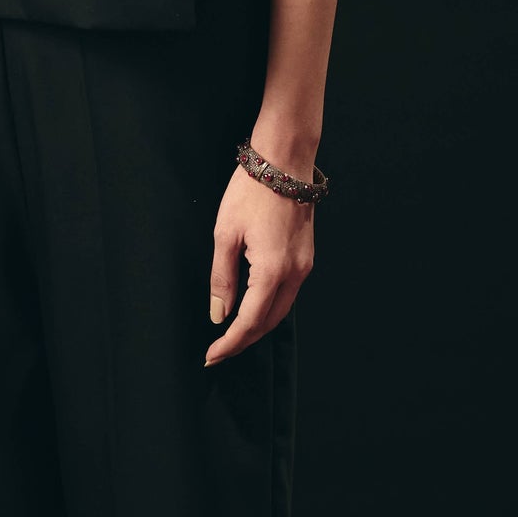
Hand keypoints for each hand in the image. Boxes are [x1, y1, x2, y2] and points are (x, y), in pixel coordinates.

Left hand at [205, 163, 313, 364]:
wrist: (285, 160)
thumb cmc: (251, 191)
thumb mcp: (225, 234)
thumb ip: (222, 278)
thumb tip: (219, 314)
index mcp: (272, 270)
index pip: (249, 321)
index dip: (229, 343)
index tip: (211, 356)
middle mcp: (295, 273)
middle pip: (269, 322)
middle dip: (243, 341)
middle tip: (218, 352)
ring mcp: (305, 265)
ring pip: (281, 310)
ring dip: (257, 326)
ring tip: (232, 335)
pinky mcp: (306, 257)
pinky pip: (288, 293)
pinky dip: (270, 308)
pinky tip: (253, 308)